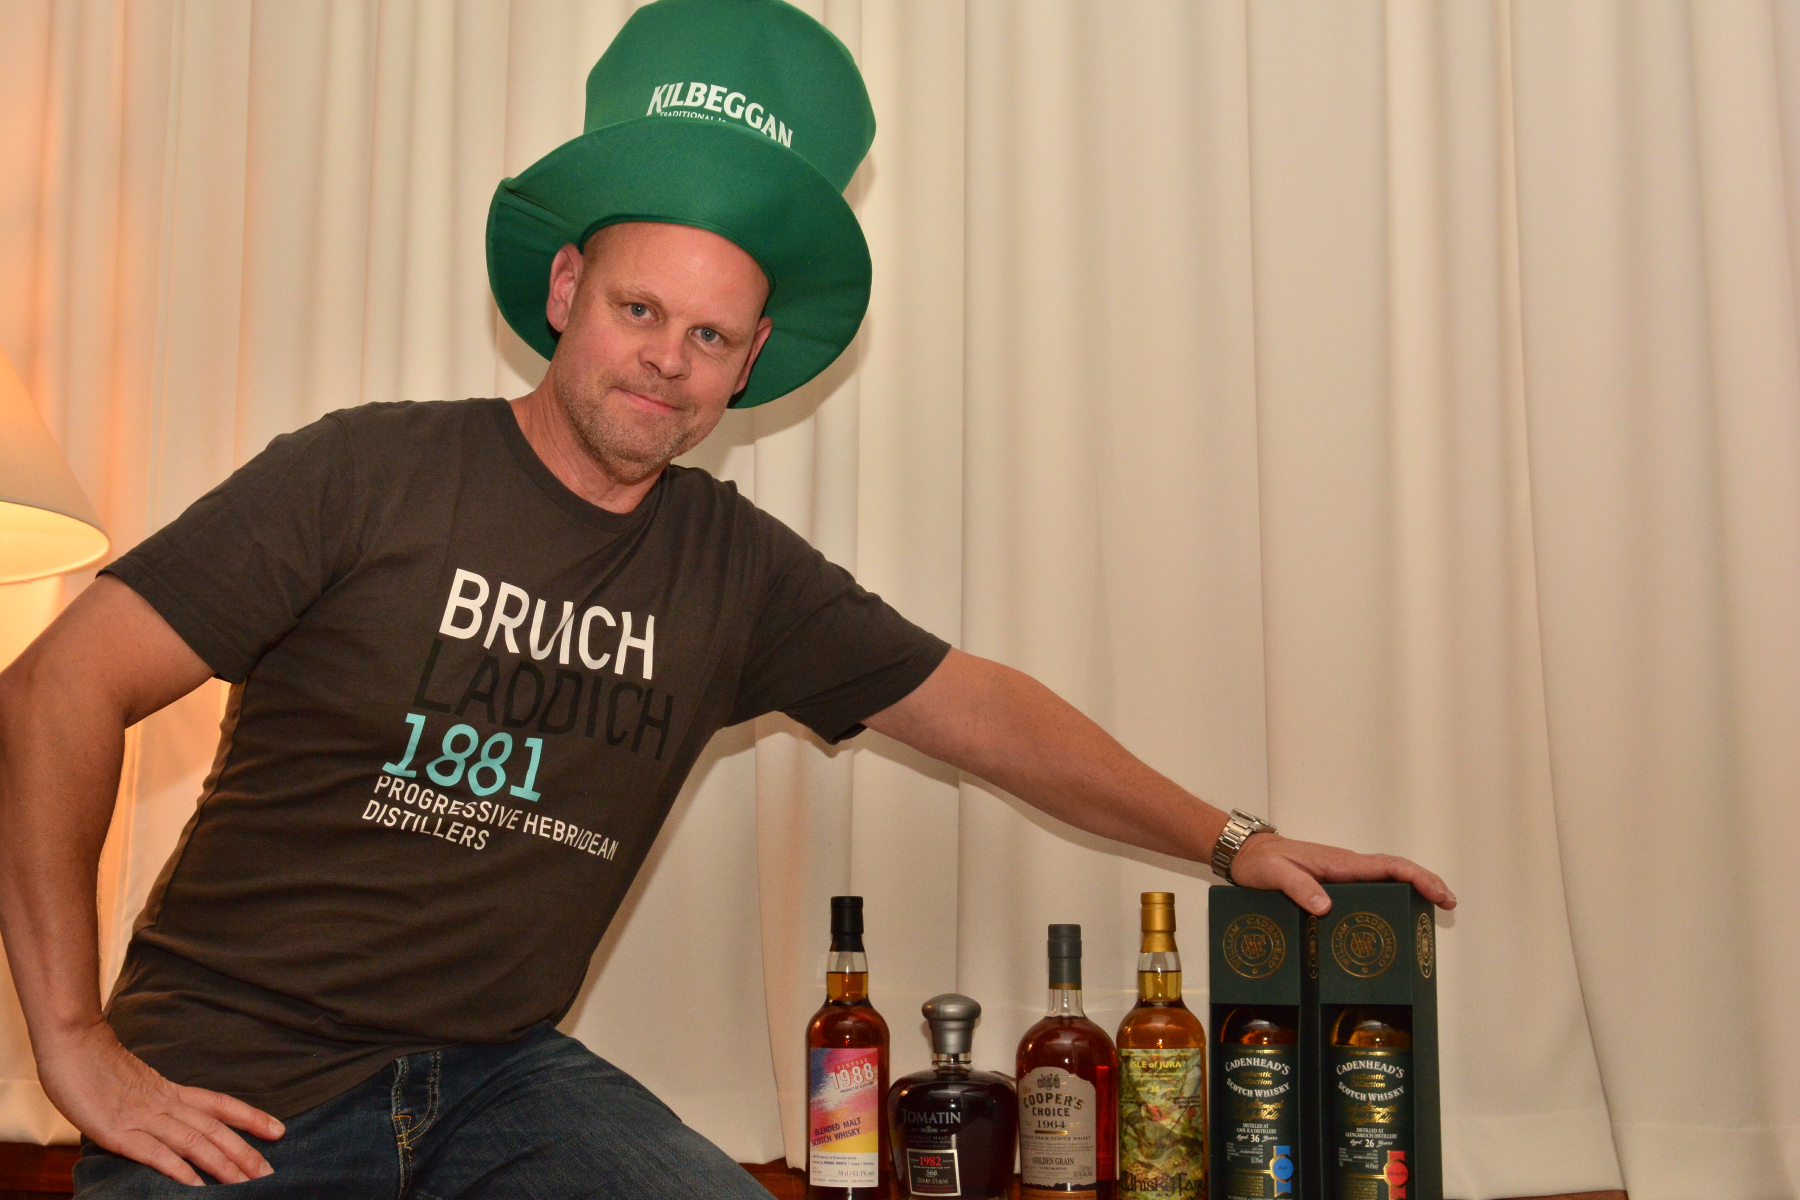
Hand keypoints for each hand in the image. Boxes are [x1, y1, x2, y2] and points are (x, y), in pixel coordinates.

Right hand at [35, 1019, 283, 1184]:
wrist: (73, 1044)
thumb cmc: (96, 1064)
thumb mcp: (135, 1082)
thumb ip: (153, 1100)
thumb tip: (168, 1115)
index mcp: (170, 1091)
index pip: (221, 1104)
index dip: (251, 1117)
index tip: (278, 1130)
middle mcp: (165, 1104)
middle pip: (216, 1129)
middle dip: (245, 1152)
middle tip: (270, 1172)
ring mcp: (144, 1118)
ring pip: (195, 1142)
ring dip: (223, 1165)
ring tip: (246, 1184)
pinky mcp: (119, 1132)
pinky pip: (155, 1154)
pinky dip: (179, 1170)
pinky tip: (197, 1186)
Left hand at [1228, 833, 1455, 915]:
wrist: (1247, 854)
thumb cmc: (1261, 862)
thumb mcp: (1275, 876)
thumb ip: (1299, 888)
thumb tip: (1327, 907)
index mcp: (1340, 863)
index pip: (1388, 866)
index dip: (1418, 877)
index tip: (1438, 892)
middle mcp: (1347, 866)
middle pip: (1396, 871)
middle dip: (1426, 884)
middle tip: (1448, 906)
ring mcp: (1343, 873)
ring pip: (1386, 878)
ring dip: (1412, 890)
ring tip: (1430, 914)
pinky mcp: (1335, 882)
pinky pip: (1371, 887)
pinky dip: (1391, 895)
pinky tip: (1393, 916)